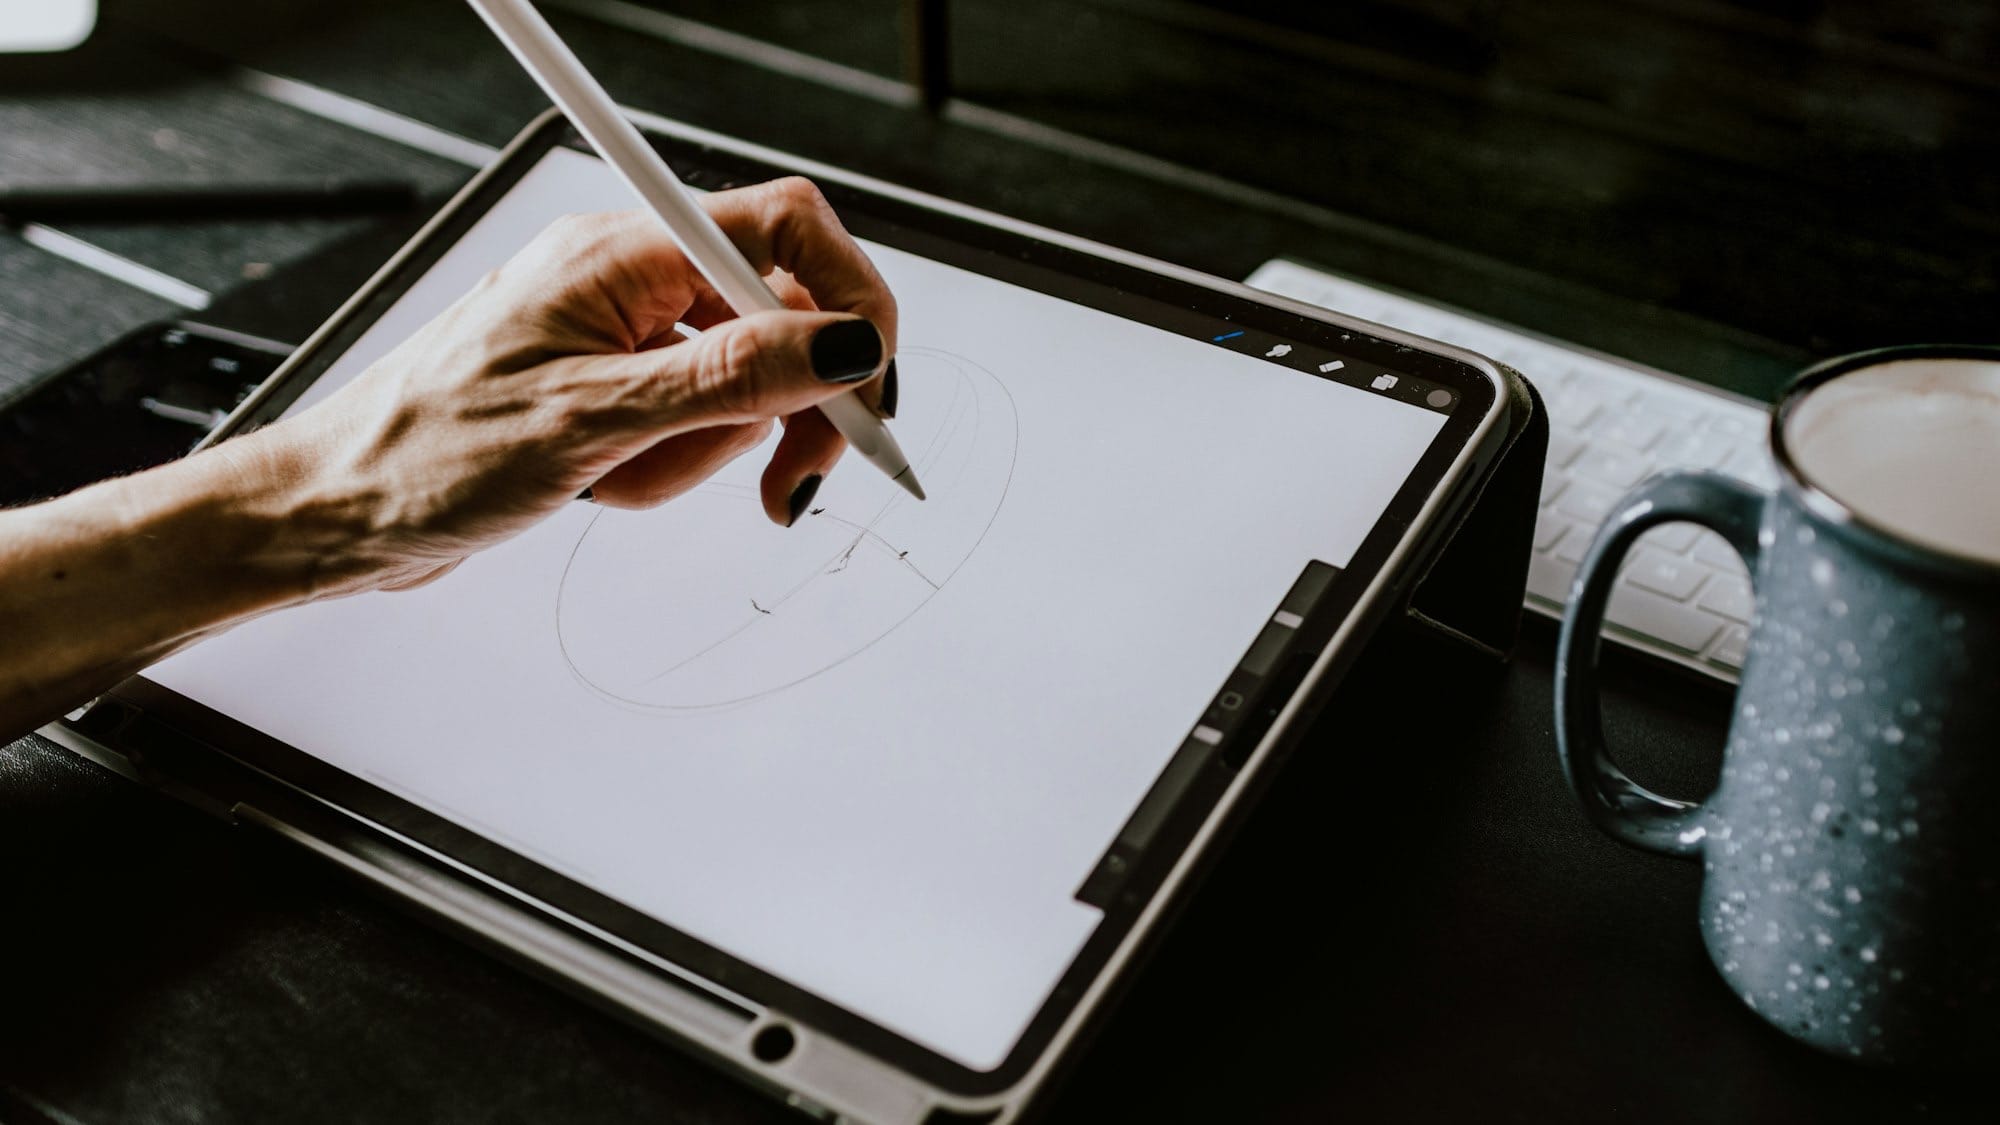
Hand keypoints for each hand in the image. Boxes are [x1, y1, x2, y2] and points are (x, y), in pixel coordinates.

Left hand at [267, 176, 897, 593]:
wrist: (338, 513)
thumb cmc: (423, 452)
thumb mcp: (592, 421)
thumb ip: (728, 380)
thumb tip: (837, 347)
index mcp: (620, 254)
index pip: (784, 233)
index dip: (848, 301)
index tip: (867, 386)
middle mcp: (627, 280)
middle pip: (777, 316)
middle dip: (788, 405)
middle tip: (794, 479)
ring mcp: (621, 335)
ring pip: (740, 382)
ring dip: (706, 452)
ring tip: (625, 480)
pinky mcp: (612, 388)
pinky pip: (694, 421)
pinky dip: (674, 465)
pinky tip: (609, 485)